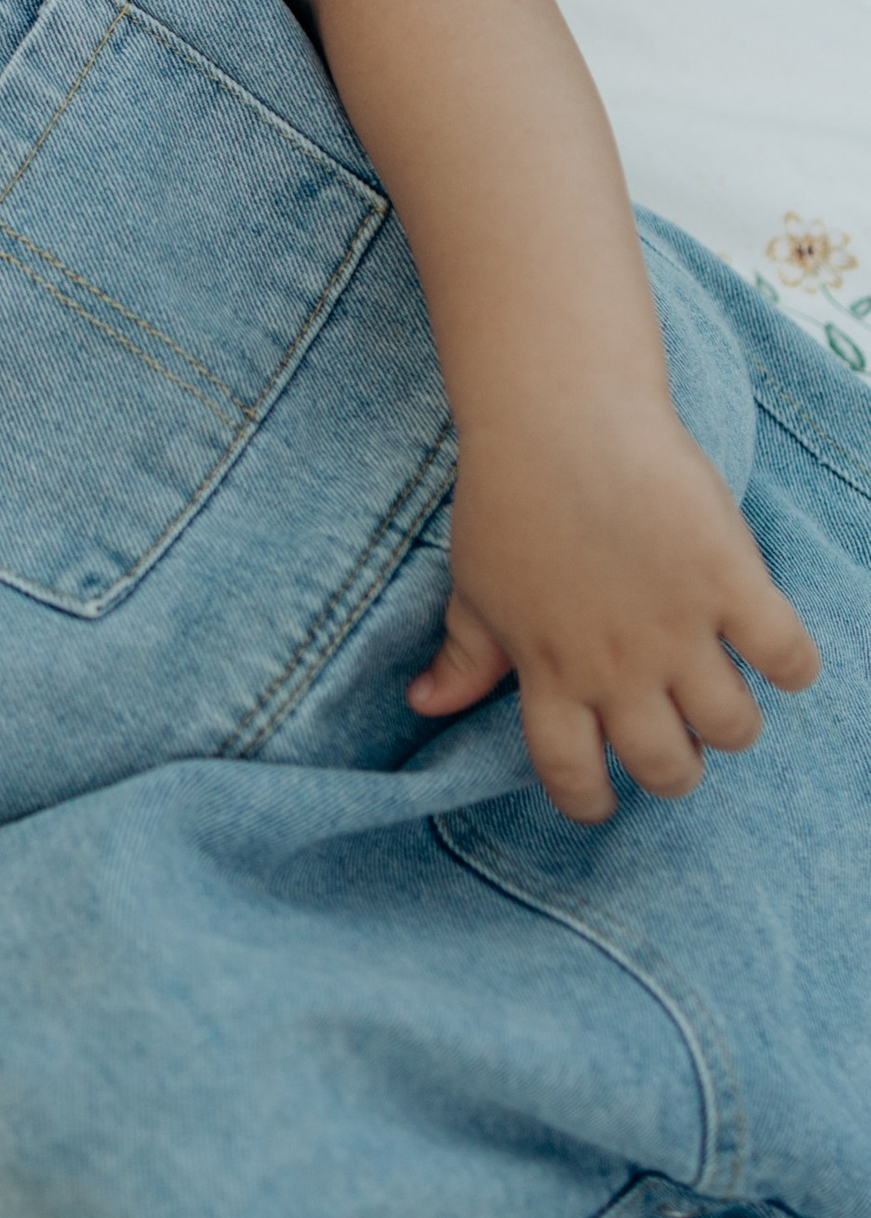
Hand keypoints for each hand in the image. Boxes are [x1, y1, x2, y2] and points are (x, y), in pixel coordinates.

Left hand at [407, 404, 819, 820]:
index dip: (588, 801)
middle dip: (676, 770)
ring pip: (732, 728)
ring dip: (732, 724)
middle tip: (678, 736)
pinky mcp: (729, 581)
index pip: (570, 774)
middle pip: (666, 767)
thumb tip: (425, 704)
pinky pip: (787, 657)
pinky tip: (773, 647)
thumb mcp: (474, 584)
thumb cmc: (507, 496)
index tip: (603, 801)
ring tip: (722, 691)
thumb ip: (464, 654)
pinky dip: (793, 665)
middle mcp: (616, 667)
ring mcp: (676, 628)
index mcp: (549, 673)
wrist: (559, 415)